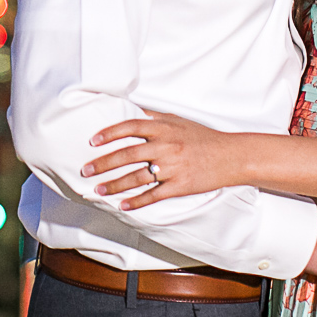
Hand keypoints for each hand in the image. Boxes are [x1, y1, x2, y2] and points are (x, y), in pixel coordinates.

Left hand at [81, 111, 244, 208]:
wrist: (231, 157)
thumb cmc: (203, 137)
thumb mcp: (179, 120)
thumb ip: (154, 117)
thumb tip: (132, 110)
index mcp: (164, 128)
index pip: (130, 126)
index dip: (110, 133)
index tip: (93, 141)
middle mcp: (166, 146)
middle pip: (128, 154)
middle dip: (104, 163)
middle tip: (86, 171)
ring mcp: (173, 167)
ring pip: (137, 177)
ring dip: (115, 185)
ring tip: (98, 191)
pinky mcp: (180, 186)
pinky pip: (154, 195)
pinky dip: (137, 201)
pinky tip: (123, 205)